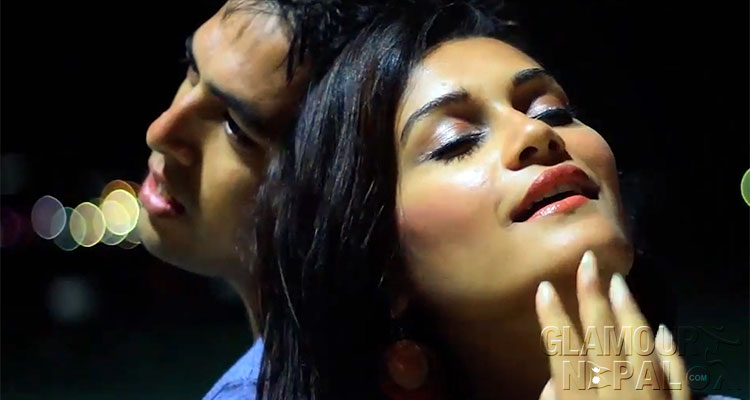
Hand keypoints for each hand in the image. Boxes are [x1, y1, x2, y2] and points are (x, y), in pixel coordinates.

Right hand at [536, 251, 688, 399]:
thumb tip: (555, 378)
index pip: (565, 351)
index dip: (553, 318)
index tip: (545, 287)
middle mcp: (620, 393)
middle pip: (605, 339)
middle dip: (593, 297)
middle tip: (588, 261)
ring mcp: (655, 399)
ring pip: (643, 348)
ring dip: (630, 312)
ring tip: (619, 282)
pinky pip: (678, 376)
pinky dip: (670, 352)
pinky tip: (663, 331)